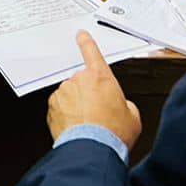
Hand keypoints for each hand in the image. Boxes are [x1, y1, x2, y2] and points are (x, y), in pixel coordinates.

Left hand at [47, 32, 141, 148]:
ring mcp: (64, 93)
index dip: (86, 42)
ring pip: (70, 96)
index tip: (81, 35)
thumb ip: (125, 104)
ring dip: (76, 107)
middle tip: (98, 115)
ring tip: (89, 126)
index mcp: (100, 77)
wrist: (92, 149)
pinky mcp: (52, 107)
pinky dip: (66, 117)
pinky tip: (77, 129)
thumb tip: (121, 106)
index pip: (92, 53)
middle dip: (88, 96)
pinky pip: (60, 109)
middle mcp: (79, 81)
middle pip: (83, 83)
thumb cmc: (113, 134)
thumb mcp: (132, 117)